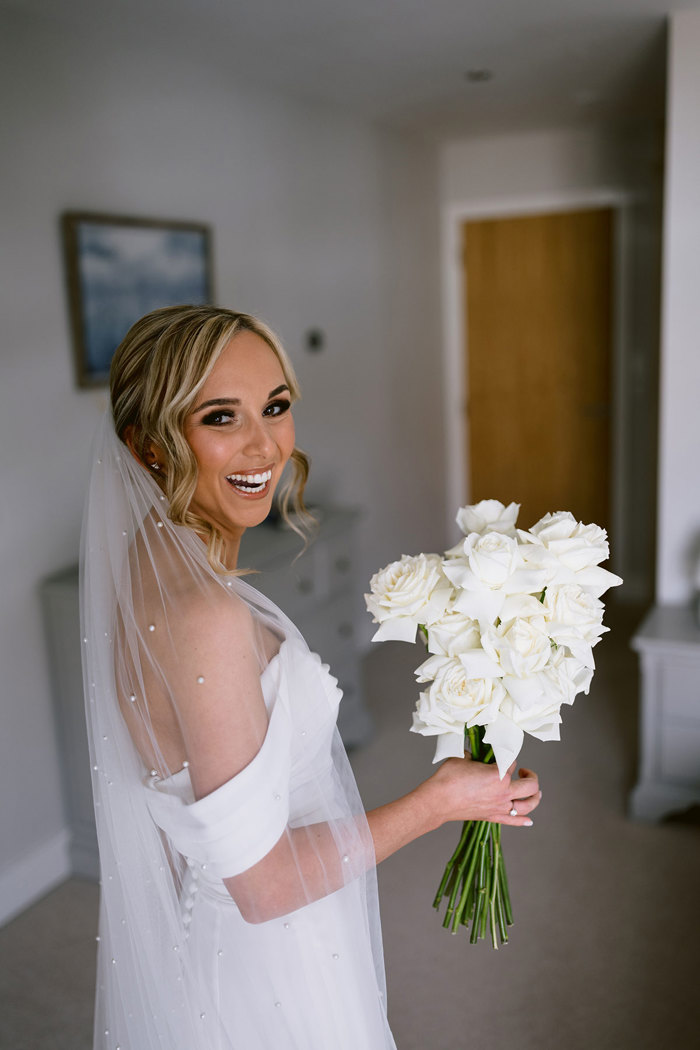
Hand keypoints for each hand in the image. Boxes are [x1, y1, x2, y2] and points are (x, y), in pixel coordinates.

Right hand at [423, 752, 540, 828]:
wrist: (438, 800)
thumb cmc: (448, 778)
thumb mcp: (463, 757)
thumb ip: (475, 755)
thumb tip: (476, 754)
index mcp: (499, 774)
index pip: (512, 762)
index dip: (507, 757)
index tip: (502, 755)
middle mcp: (504, 792)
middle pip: (530, 785)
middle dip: (530, 776)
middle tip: (524, 771)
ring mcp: (500, 807)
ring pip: (528, 805)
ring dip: (535, 798)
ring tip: (535, 792)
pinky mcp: (492, 817)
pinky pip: (514, 821)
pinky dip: (523, 821)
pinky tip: (529, 820)